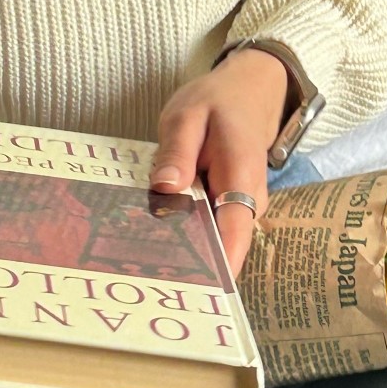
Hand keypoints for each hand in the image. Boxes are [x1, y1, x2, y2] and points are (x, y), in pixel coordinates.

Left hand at [149, 51, 289, 279]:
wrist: (250, 92)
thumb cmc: (218, 103)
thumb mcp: (187, 115)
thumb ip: (176, 151)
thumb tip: (165, 188)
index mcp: (241, 178)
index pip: (233, 234)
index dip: (215, 268)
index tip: (191, 294)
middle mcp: (247, 203)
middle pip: (219, 247)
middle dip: (186, 267)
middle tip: (140, 282)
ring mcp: (239, 209)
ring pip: (210, 242)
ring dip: (180, 254)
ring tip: (137, 268)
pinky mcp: (227, 210)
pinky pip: (205, 231)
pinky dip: (181, 236)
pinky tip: (148, 244)